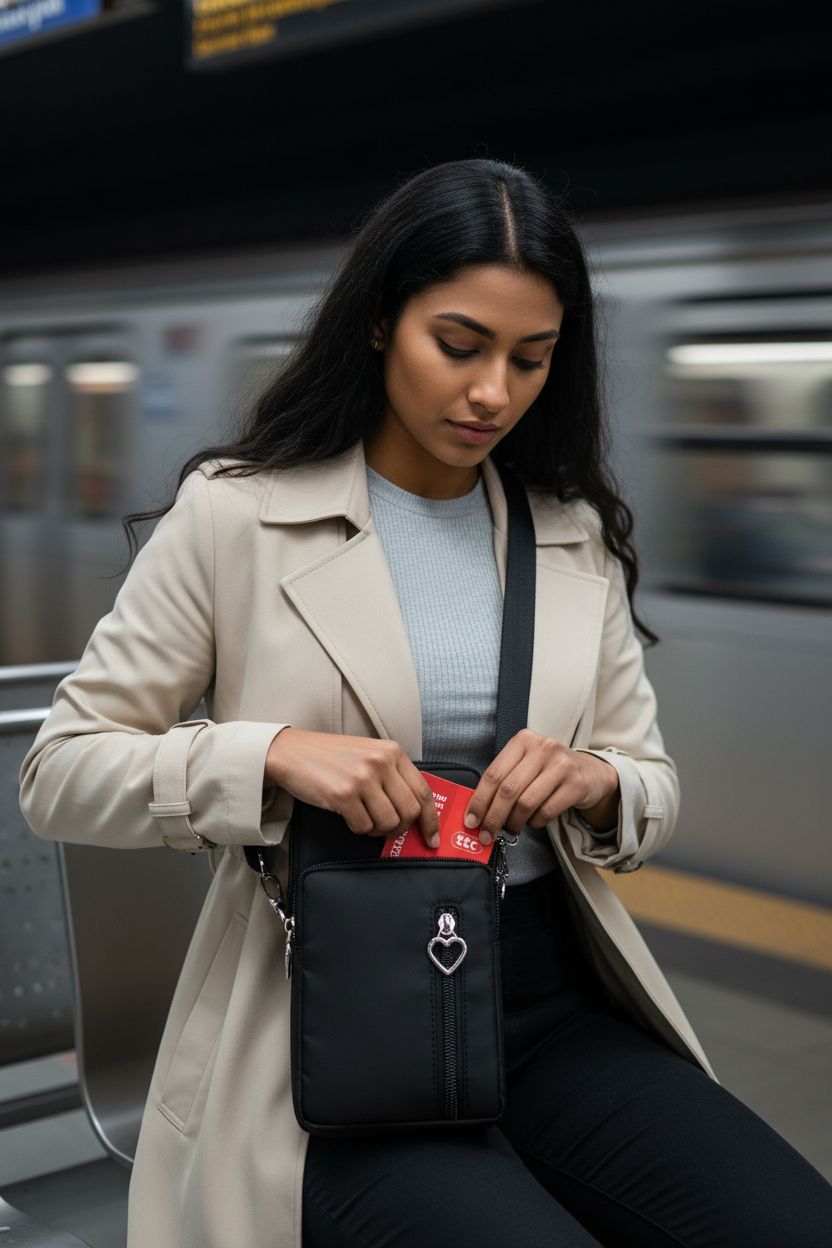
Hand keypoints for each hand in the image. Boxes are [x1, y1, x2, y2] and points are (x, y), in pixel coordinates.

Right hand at [265, 728, 440, 847]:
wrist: (291, 752)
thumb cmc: (331, 757)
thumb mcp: (369, 755)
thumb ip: (392, 776)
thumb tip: (415, 812)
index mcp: (392, 751)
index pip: (423, 791)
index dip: (430, 820)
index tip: (432, 838)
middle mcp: (381, 762)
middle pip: (409, 811)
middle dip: (401, 828)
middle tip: (387, 830)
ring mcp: (363, 778)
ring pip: (389, 822)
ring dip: (378, 830)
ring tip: (365, 821)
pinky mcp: (344, 795)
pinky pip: (364, 827)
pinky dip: (359, 829)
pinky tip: (349, 817)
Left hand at [461, 729, 619, 844]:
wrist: (591, 773)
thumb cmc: (549, 770)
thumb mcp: (526, 764)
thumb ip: (504, 780)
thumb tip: (477, 812)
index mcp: (523, 740)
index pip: (494, 774)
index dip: (479, 800)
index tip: (471, 821)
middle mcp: (542, 748)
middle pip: (508, 790)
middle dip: (493, 817)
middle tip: (486, 835)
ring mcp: (561, 765)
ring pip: (526, 803)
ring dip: (514, 822)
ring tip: (512, 828)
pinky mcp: (576, 784)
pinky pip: (546, 811)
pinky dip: (535, 822)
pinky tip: (533, 821)